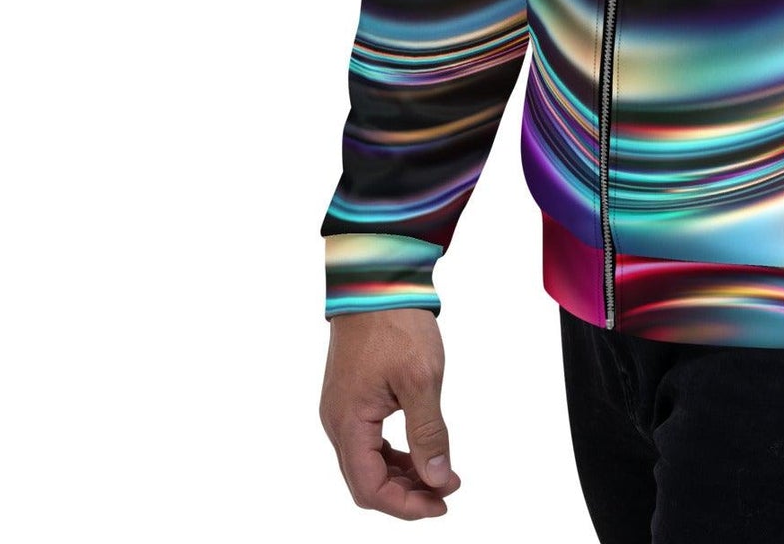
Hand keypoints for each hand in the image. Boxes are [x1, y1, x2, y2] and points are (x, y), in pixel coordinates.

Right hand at [320, 308, 460, 518]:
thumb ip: (428, 433)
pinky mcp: (351, 397)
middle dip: (406, 494)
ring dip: (402, 474)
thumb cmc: (396, 323)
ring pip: (367, 462)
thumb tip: (436, 478)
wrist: (377, 279)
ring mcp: (342, 409)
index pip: (370, 488)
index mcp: (347, 423)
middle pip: (366, 481)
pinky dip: (394, 453)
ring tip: (440, 473)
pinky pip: (368, 441)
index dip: (406, 505)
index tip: (441, 502)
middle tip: (446, 490)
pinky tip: (420, 450)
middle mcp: (337, 422)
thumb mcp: (422, 379)